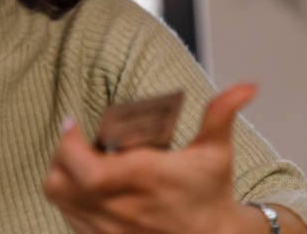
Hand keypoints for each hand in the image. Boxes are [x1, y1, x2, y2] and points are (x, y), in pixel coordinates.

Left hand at [43, 84, 255, 233]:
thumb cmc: (210, 196)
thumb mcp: (216, 152)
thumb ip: (221, 114)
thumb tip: (247, 86)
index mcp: (142, 179)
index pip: (85, 169)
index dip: (68, 144)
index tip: (72, 123)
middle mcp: (119, 207)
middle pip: (60, 182)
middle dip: (60, 155)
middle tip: (74, 140)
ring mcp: (108, 227)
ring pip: (59, 200)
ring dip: (61, 175)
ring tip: (76, 160)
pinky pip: (69, 217)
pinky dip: (69, 197)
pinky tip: (85, 185)